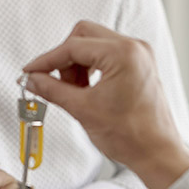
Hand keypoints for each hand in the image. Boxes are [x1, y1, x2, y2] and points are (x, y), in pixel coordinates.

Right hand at [22, 21, 188, 188]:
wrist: (156, 152)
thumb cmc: (133, 135)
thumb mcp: (83, 109)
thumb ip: (52, 89)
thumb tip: (33, 80)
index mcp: (124, 54)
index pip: (73, 46)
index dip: (47, 60)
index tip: (31, 71)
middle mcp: (134, 48)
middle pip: (83, 35)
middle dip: (64, 58)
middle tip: (52, 81)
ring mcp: (139, 55)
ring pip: (94, 43)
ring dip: (77, 64)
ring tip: (73, 90)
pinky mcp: (139, 64)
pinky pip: (106, 54)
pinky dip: (91, 67)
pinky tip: (85, 88)